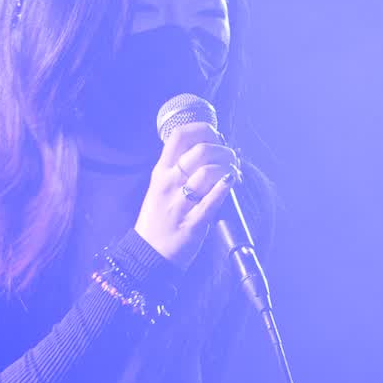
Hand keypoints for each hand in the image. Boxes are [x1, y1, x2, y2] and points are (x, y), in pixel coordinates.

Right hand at [134, 120, 240, 267]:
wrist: (148, 253)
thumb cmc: (158, 218)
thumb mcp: (160, 186)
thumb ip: (178, 167)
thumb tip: (208, 147)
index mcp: (161, 171)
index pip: (179, 136)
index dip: (203, 129)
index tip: (215, 135)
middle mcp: (168, 183)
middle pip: (200, 151)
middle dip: (223, 150)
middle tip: (231, 158)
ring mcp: (180, 203)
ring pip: (208, 172)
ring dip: (229, 168)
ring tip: (234, 173)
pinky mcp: (192, 223)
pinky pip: (212, 201)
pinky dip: (225, 188)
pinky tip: (232, 182)